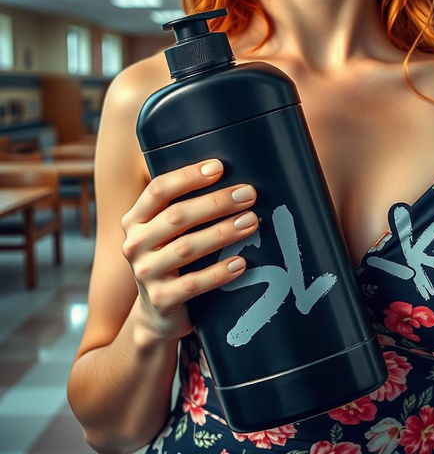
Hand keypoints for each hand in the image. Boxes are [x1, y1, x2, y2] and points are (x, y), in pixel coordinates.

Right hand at [120, 158, 257, 343]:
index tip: (219, 166)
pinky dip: (219, 272)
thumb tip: (234, 180)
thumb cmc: (174, 260)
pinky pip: (193, 284)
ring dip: (222, 232)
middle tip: (248, 194)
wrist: (159, 314)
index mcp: (136, 219)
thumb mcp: (169, 232)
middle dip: (216, 202)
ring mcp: (145, 273)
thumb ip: (185, 208)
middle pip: (177, 216)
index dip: (188, 176)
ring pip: (187, 248)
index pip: (159, 189)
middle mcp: (135, 243)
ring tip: (251, 222)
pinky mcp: (161, 299)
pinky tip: (241, 262)